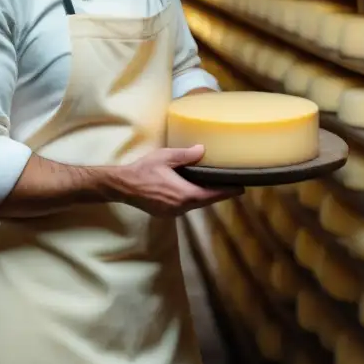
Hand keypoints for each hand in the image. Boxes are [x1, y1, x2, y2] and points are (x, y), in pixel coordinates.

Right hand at [109, 145, 241, 216]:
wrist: (122, 186)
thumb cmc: (144, 170)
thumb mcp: (166, 157)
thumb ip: (186, 155)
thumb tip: (203, 150)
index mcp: (184, 194)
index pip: (212, 195)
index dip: (227, 192)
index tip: (241, 188)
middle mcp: (181, 207)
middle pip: (205, 201)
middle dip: (217, 193)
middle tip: (230, 184)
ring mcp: (172, 212)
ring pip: (195, 205)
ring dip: (204, 196)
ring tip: (213, 186)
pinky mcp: (165, 213)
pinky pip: (184, 207)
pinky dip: (192, 199)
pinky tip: (192, 190)